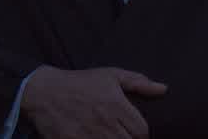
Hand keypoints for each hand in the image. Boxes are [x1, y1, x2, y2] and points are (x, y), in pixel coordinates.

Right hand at [19, 65, 166, 138]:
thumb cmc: (80, 83)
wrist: (43, 92)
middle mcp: (105, 122)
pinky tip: (94, 138)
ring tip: (108, 135)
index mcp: (115, 104)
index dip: (139, 133)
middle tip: (118, 133)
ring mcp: (89, 135)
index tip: (131, 130)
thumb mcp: (109, 75)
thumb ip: (138, 82)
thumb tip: (164, 89)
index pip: (142, 132)